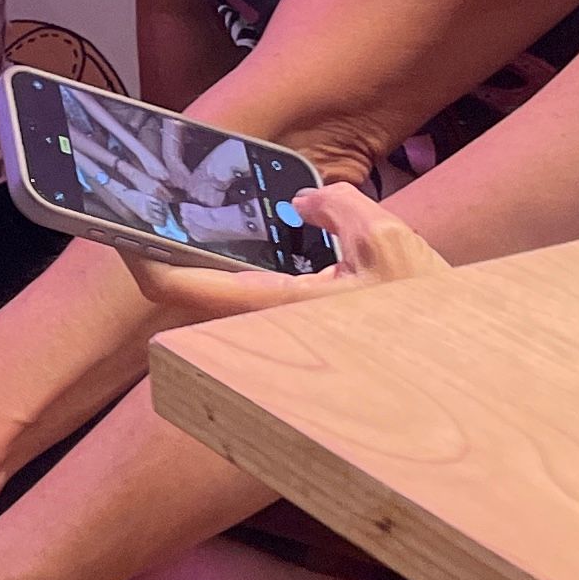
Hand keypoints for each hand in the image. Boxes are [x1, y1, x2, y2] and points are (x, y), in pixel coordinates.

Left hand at [112, 180, 449, 330]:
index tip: (117, 230)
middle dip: (167, 256)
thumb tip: (304, 202)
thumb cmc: (426, 320)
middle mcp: (271, 334)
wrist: (462, 378)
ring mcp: (282, 342)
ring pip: (223, 302)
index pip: (184, 290)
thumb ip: (339, 208)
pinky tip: (252, 243)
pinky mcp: (300, 345)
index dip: (142, 259)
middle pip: (193, 296)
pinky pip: (253, 305)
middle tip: (149, 211)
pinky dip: (242, 273)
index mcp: (278, 312)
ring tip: (188, 219)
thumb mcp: (390, 242)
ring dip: (206, 265)